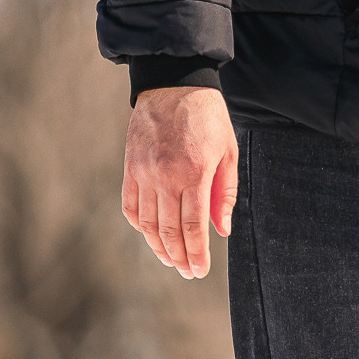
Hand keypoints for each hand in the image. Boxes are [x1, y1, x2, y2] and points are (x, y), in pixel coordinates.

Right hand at [122, 86, 237, 278]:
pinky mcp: (130, 167)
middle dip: (180, 257)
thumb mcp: (228, 153)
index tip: (200, 271)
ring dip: (159, 246)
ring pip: (148, 222)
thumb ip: (225, 194)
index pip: (193, 227)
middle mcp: (164, 176)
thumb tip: (222, 230)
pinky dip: (140, 225)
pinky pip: (131, 205)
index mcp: (193, 173)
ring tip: (171, 261)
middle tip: (188, 273)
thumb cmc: (208, 119)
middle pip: (170, 230)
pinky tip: (151, 236)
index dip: (197, 253)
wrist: (173, 86)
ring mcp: (143, 172)